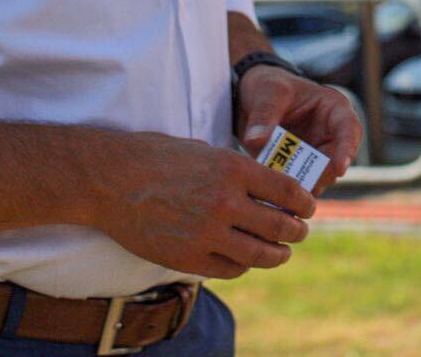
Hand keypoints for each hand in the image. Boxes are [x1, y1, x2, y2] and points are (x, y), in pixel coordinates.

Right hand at [92, 133, 313, 279]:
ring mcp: (207, 234)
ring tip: (283, 252)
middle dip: (297, 231)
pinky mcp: (189, 258)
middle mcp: (225, 202)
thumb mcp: (205, 151)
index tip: (309, 207)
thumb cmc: (156, 158)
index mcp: (233, 168)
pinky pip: (230, 269)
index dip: (304, 202)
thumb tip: (266, 187)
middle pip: (279, 225)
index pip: (287, 190)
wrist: (111, 181)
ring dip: (278, 254)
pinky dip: (244, 265)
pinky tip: (246, 259)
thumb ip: (236, 170)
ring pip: (260, 253)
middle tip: (300, 231)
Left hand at [234, 66, 362, 193]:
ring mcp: (315, 152)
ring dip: (303, 186)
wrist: (250, 98)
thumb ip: (263, 115)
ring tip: (284, 193)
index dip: (348, 149)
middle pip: (336, 161)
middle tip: (302, 188)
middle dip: (320, 175)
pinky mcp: (299, 167)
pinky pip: (300, 184)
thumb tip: (256, 141)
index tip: (340, 169)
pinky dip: (289, 190)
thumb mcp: (267, 93)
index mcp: (333, 109)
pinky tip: (274, 196)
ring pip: (319, 177)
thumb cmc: (268, 85)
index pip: (349, 129)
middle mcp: (330, 133)